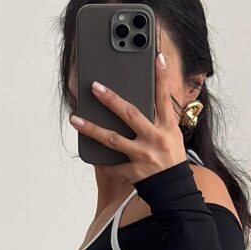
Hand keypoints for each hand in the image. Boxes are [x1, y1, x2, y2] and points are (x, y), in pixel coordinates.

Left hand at [70, 49, 187, 183]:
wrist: (175, 192)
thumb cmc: (172, 161)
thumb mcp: (173, 137)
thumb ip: (158, 120)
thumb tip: (141, 102)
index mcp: (168, 128)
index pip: (164, 98)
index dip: (162, 77)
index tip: (158, 57)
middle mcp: (155, 139)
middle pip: (130, 114)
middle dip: (111, 99)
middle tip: (95, 86)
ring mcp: (143, 155)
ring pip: (112, 138)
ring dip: (91, 128)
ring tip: (75, 118)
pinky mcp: (134, 171)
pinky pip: (113, 163)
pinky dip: (101, 159)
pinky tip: (86, 150)